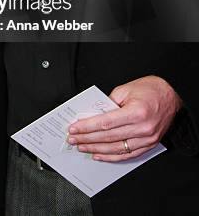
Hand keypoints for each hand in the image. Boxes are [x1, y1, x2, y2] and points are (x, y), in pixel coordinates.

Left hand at [67, 75, 181, 160]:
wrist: (172, 95)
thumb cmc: (150, 89)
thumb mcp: (126, 89)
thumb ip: (109, 103)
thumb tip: (93, 116)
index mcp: (136, 112)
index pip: (105, 123)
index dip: (87, 127)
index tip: (74, 129)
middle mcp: (143, 128)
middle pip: (108, 137)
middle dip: (87, 138)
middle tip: (73, 139)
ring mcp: (147, 139)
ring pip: (116, 148)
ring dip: (96, 149)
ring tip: (82, 147)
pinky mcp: (149, 145)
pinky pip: (127, 155)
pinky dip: (111, 156)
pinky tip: (99, 155)